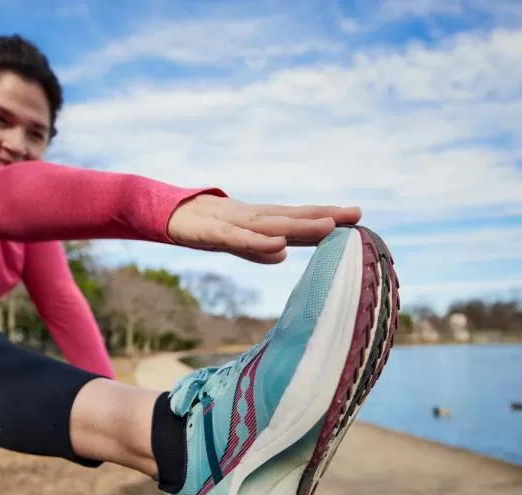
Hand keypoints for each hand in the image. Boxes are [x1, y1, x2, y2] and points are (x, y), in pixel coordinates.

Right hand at [167, 194, 362, 263]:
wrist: (164, 212)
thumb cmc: (201, 226)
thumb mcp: (232, 240)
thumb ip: (256, 248)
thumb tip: (283, 255)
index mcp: (258, 221)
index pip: (297, 219)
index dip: (325, 219)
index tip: (356, 219)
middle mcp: (251, 218)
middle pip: (292, 217)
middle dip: (324, 216)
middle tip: (356, 214)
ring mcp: (233, 223)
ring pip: (271, 225)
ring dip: (300, 225)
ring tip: (329, 225)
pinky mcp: (212, 232)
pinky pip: (239, 239)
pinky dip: (259, 242)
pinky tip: (279, 244)